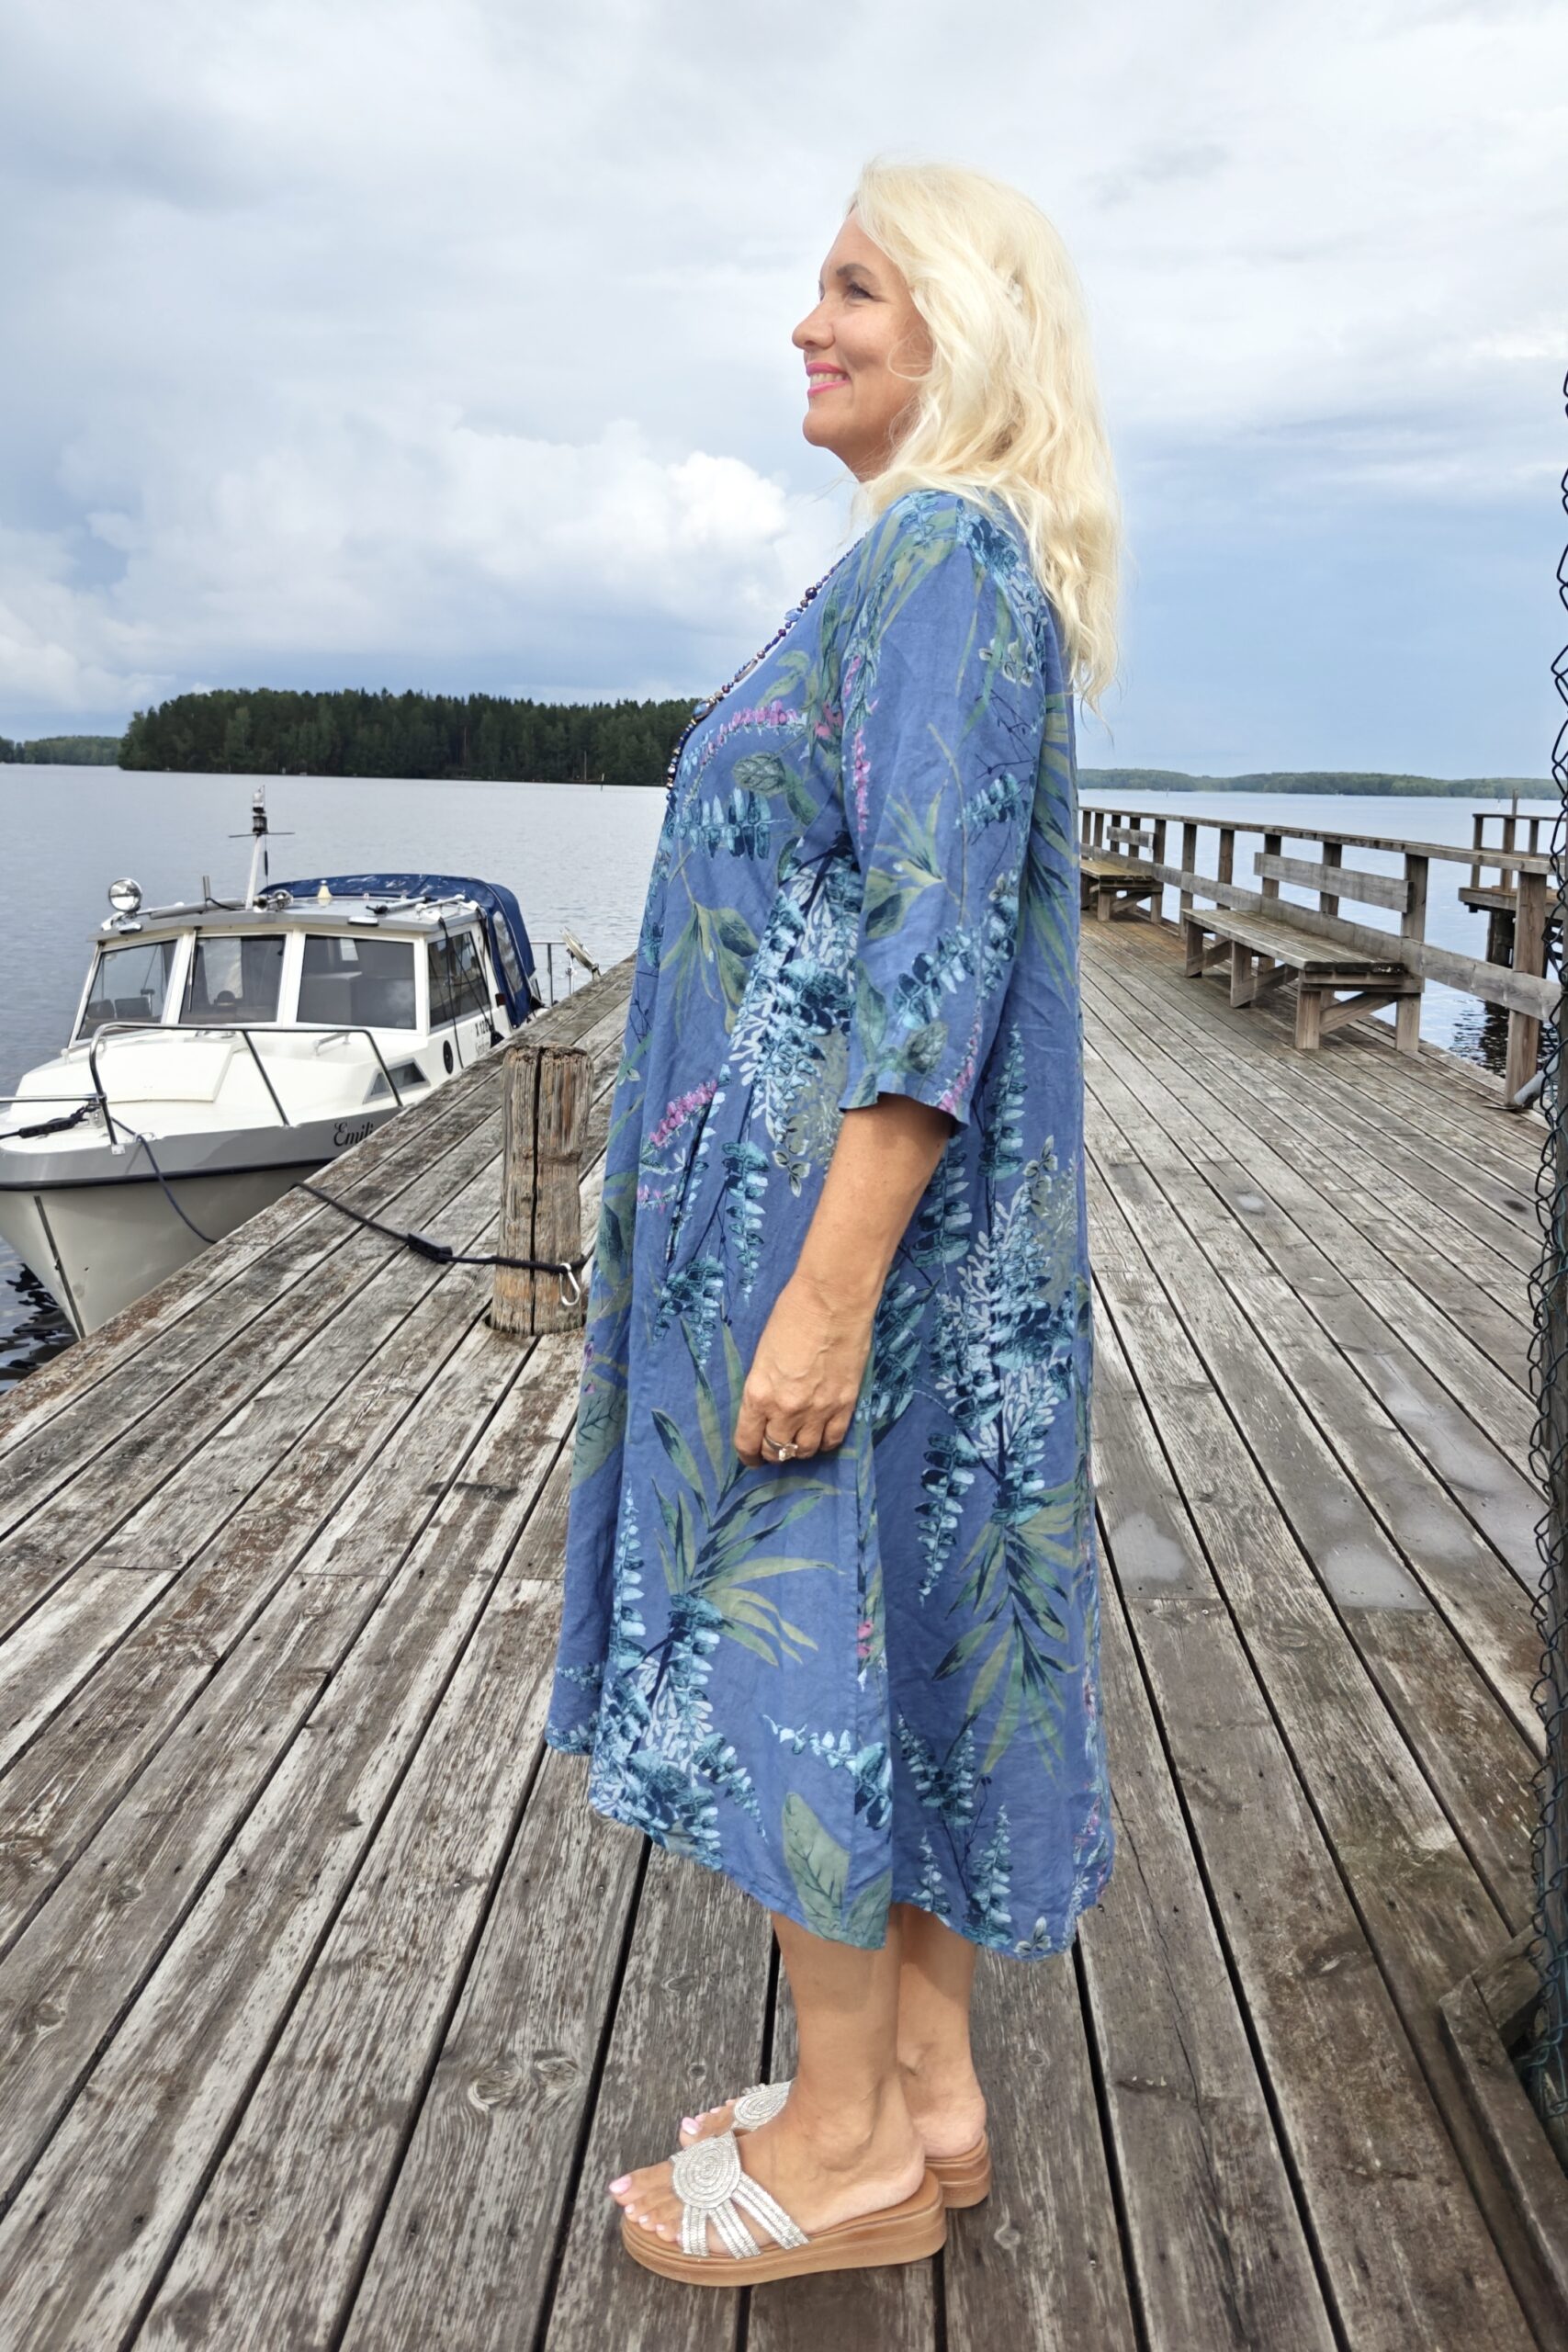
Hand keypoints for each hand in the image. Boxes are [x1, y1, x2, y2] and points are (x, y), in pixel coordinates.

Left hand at [733, 1272, 873, 1465]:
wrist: (833, 1299)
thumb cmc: (792, 1314)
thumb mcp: (762, 1354)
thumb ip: (763, 1387)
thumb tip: (767, 1408)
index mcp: (758, 1394)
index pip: (747, 1442)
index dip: (748, 1456)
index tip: (751, 1459)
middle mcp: (786, 1409)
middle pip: (777, 1450)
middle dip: (773, 1452)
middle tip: (775, 1447)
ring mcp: (818, 1410)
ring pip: (805, 1451)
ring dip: (799, 1450)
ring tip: (799, 1441)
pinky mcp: (845, 1405)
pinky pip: (834, 1440)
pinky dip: (825, 1443)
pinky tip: (822, 1436)